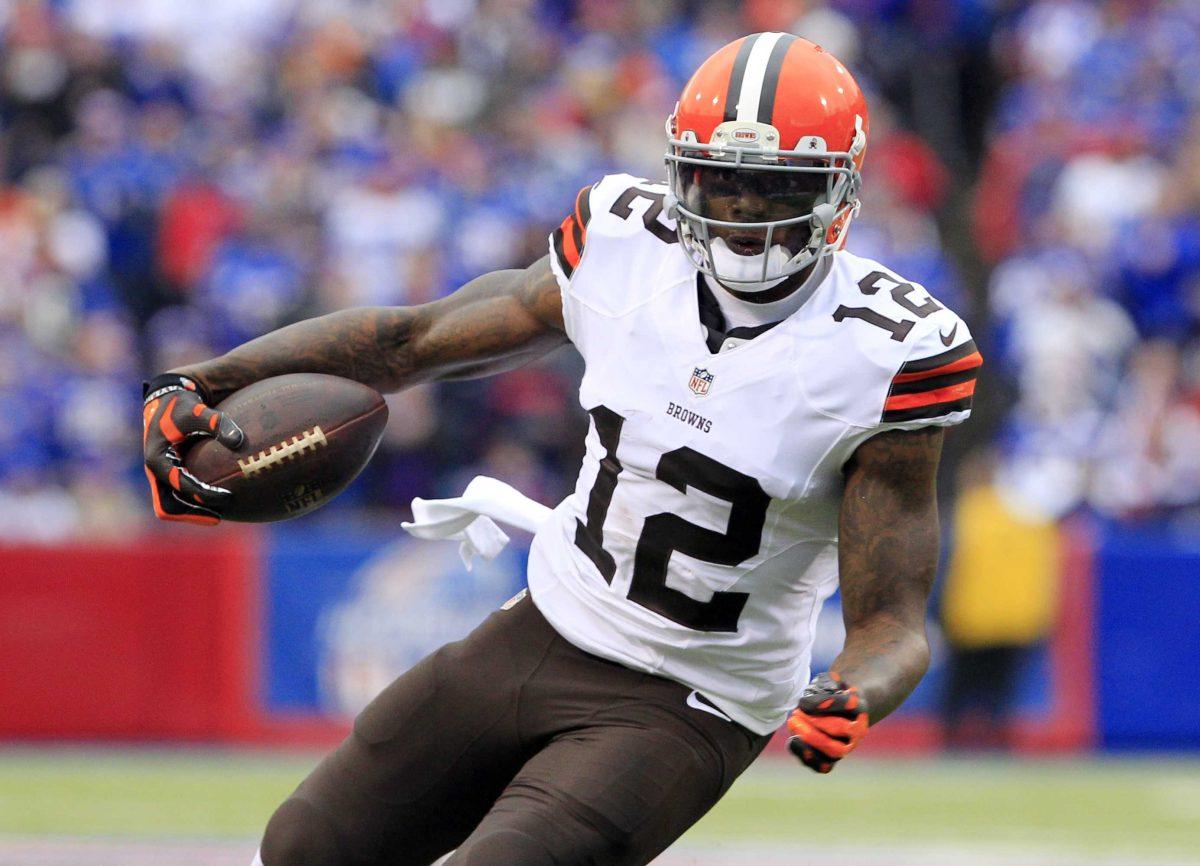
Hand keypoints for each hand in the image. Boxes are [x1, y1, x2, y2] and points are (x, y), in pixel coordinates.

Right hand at [142, 373, 243, 523]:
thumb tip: (239, 441)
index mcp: (156, 459)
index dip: (202, 493)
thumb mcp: (199, 412)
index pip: (178, 485)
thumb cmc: (183, 407)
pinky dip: (193, 502)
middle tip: (218, 518)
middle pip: (167, 506)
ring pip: (170, 505)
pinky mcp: (167, 474)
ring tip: (219, 515)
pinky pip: (177, 495)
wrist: (167, 401)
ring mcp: (159, 475)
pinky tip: (216, 500)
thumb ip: (218, 424)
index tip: (226, 495)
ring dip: (191, 512)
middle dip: (191, 514)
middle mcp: (154, 471)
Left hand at [786, 672, 868, 773]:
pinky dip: (806, 755)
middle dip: (816, 722)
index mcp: (860, 709)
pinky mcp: (833, 759)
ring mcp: (846, 747)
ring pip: (834, 751)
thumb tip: (810, 701)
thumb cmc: (833, 692)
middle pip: (841, 730)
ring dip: (811, 739)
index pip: (847, 704)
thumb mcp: (831, 680)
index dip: (825, 703)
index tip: (803, 702)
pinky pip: (822, 765)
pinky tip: (792, 739)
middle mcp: (858, 731)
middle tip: (796, 713)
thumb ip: (824, 684)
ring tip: (793, 724)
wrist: (842, 709)